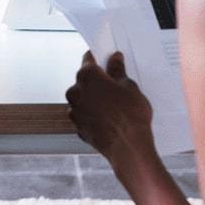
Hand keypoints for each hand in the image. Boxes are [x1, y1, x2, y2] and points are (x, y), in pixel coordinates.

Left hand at [66, 52, 155, 169]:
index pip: (89, 59)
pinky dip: (93, 113)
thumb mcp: (129, 87)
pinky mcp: (78, 126)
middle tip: (116, 85)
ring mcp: (74, 110)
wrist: (128, 147)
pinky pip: (84, 114)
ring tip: (115, 104)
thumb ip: (117, 70)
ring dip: (95, 98)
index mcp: (87, 76)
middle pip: (84, 79)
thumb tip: (115, 60)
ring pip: (84, 98)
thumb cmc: (130, 116)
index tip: (107, 59)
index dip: (99, 58)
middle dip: (98, 80)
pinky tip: (109, 117)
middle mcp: (75, 92)